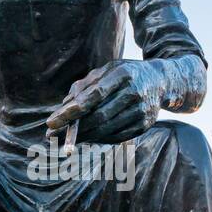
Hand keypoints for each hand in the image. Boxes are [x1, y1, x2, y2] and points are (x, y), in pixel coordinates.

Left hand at [45, 60, 160, 143]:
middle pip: (99, 116)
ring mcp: (141, 111)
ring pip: (106, 130)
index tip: (51, 122)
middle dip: (72, 129)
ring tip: (63, 140)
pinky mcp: (144, 125)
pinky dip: (98, 138)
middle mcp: (134, 92)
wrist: (160, 81)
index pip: (93, 96)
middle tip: (51, 136)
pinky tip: (86, 137)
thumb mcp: (105, 71)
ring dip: (82, 136)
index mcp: (122, 74)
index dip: (72, 111)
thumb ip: (83, 86)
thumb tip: (63, 107)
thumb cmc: (125, 74)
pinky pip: (116, 137)